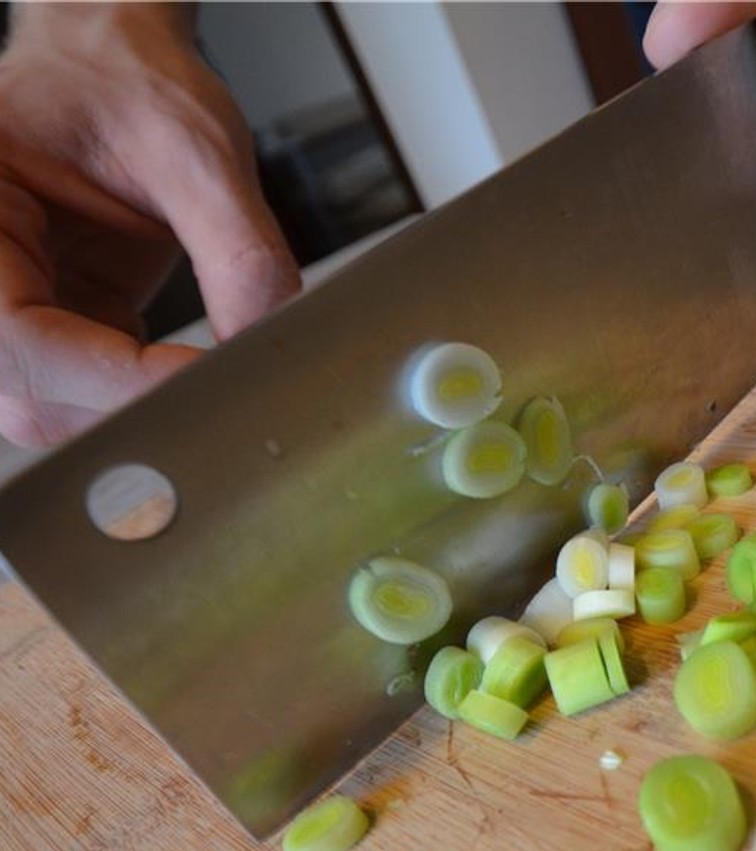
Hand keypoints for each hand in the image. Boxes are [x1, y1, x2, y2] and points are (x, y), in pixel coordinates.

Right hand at [0, 3, 299, 447]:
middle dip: (135, 405)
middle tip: (230, 393)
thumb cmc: (127, 83)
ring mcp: (14, 309)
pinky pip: (99, 396)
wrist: (119, 69)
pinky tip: (204, 373)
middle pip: (35, 394)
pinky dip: (157, 396)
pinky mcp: (63, 330)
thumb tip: (266, 342)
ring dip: (148, 409)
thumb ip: (238, 252)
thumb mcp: (196, 151)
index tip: (206, 379)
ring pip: (64, 412)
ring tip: (223, 381)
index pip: (24, 338)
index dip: (118, 380)